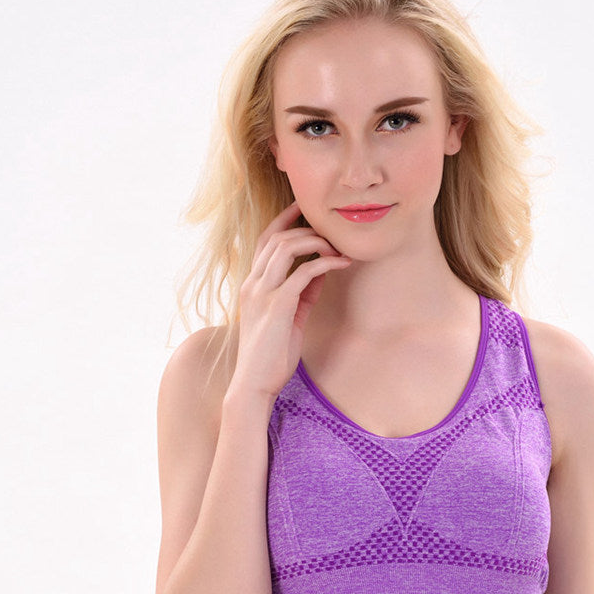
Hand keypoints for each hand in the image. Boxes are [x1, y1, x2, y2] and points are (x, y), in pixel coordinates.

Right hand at [228, 201, 351, 401]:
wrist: (254, 384)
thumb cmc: (271, 354)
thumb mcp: (289, 317)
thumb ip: (303, 292)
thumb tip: (323, 270)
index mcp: (252, 284)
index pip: (264, 240)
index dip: (284, 220)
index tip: (306, 209)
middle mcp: (252, 283)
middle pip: (276, 237)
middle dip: (306, 227)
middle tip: (333, 232)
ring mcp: (262, 293)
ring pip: (287, 248)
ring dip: (316, 242)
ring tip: (338, 248)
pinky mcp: (277, 306)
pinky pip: (303, 273)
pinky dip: (325, 264)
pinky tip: (341, 264)